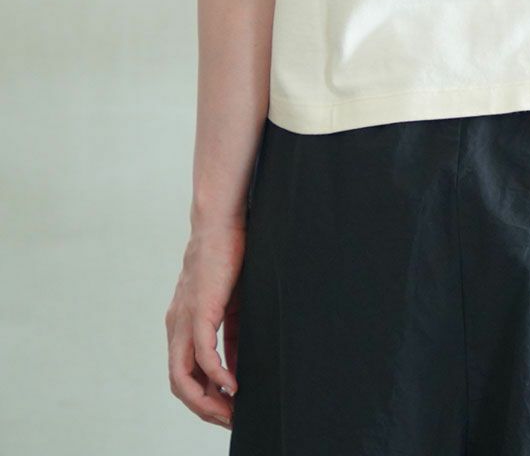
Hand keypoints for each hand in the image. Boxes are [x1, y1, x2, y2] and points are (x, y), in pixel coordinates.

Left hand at [165, 221, 244, 428]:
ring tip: (230, 411)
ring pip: (184, 377)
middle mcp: (177, 327)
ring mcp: (185, 320)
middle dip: (204, 408)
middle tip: (229, 421)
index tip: (227, 411)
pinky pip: (202, 354)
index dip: (204, 398)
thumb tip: (238, 367)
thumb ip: (231, 335)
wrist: (221, 222)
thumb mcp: (231, 304)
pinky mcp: (199, 310)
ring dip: (207, 400)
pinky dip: (217, 375)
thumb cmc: (228, 257)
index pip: (185, 374)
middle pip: (180, 384)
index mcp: (183, 325)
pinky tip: (233, 384)